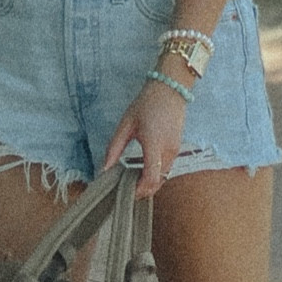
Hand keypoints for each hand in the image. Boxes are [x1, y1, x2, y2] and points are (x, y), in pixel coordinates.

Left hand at [103, 76, 188, 199]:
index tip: (126, 193)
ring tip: (132, 180)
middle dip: (143, 190)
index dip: (139, 190)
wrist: (170, 88)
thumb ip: (114, 148)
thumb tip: (104, 169)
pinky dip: (156, 174)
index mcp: (154, 144)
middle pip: (158, 182)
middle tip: (126, 190)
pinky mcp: (178, 148)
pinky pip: (167, 168)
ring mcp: (176, 150)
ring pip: (164, 177)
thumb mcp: (126, 124)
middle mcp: (168, 150)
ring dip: (150, 183)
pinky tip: (143, 170)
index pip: (151, 178)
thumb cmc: (146, 104)